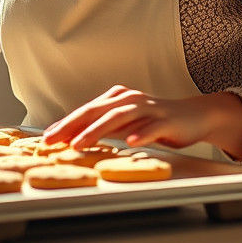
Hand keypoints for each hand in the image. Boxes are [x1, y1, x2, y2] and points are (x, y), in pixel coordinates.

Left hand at [42, 85, 241, 159]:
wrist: (194, 115)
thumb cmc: (156, 121)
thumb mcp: (127, 122)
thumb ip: (105, 126)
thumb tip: (75, 137)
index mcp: (118, 98)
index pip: (86, 111)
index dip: (66, 123)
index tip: (47, 137)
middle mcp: (130, 100)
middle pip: (97, 111)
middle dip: (72, 125)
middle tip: (54, 140)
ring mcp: (149, 109)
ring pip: (119, 118)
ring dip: (98, 131)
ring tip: (80, 144)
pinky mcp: (166, 121)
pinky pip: (151, 128)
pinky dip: (140, 134)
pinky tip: (130, 142)